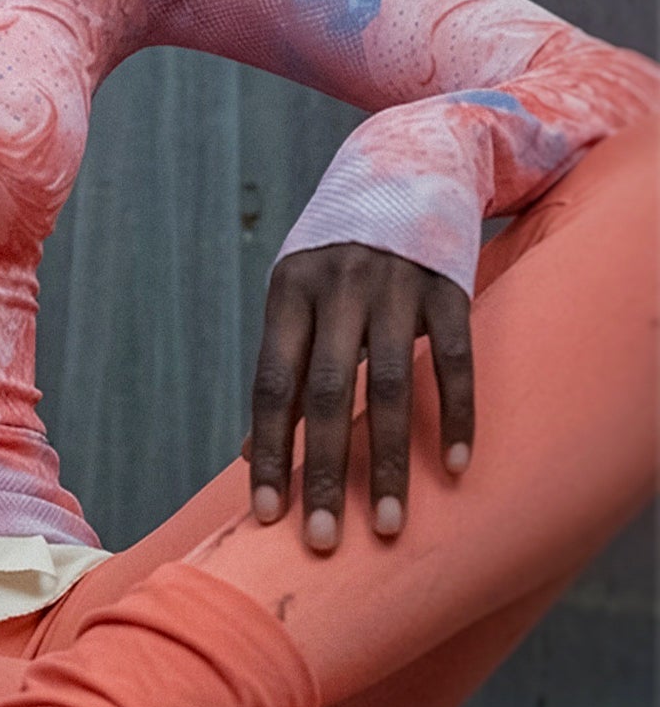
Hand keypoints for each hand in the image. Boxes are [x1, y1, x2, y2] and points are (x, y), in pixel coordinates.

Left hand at [247, 243, 472, 551]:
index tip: (268, 515)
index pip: (272, 385)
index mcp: (288, 292)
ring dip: (391, 462)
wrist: (405, 165)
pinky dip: (455, 416)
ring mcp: (396, 284)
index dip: (269, 451)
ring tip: (392, 524)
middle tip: (325, 541)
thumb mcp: (296, 294)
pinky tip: (456, 467)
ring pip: (390, 386)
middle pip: (327, 394)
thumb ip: (283, 366)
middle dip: (325, 473)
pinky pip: (454, 360)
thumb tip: (251, 456)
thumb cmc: (336, 253)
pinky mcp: (449, 285)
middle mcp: (338, 287)